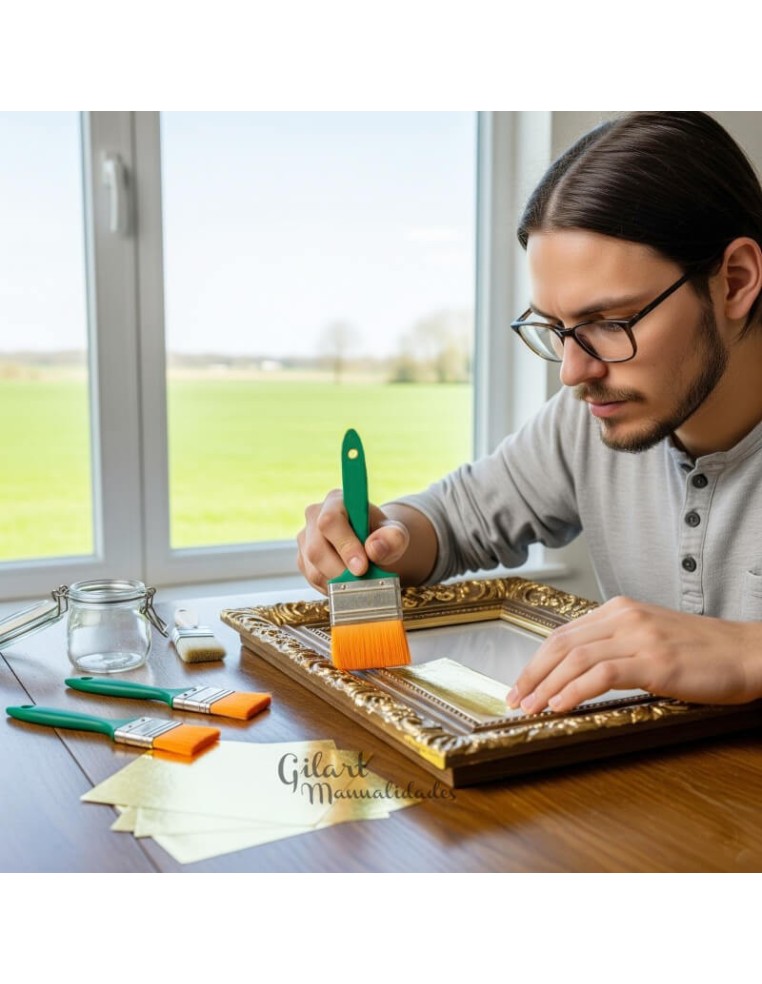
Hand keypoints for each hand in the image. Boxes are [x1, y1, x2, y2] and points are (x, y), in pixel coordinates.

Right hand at [297, 489, 410, 593]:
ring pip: (313, 569)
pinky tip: (348, 583)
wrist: (374, 546)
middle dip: (341, 572)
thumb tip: (374, 549)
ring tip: (360, 582)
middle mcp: (314, 516)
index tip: (362, 567)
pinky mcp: (302, 559)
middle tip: (363, 582)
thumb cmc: (383, 536)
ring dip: (338, 583)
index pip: (330, 522)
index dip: (345, 546)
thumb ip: (392, 538)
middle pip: (316, 549)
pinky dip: (332, 588)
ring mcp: (305, 538)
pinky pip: (313, 580)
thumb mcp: (396, 533)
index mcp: (336, 501)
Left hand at [507, 596, 761, 712]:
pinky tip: (560, 705)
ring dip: (546, 685)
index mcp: (620, 609)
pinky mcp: (654, 660)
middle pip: (561, 643)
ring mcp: (639, 637)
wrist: (749, 652)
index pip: (564, 633)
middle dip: (532, 673)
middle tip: (515, 698)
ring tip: (531, 708)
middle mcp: (624, 616)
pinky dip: (574, 691)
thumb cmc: (704, 652)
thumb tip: (577, 670)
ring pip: (575, 658)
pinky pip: (601, 674)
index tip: (521, 683)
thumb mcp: (651, 637)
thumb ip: (616, 644)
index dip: (536, 660)